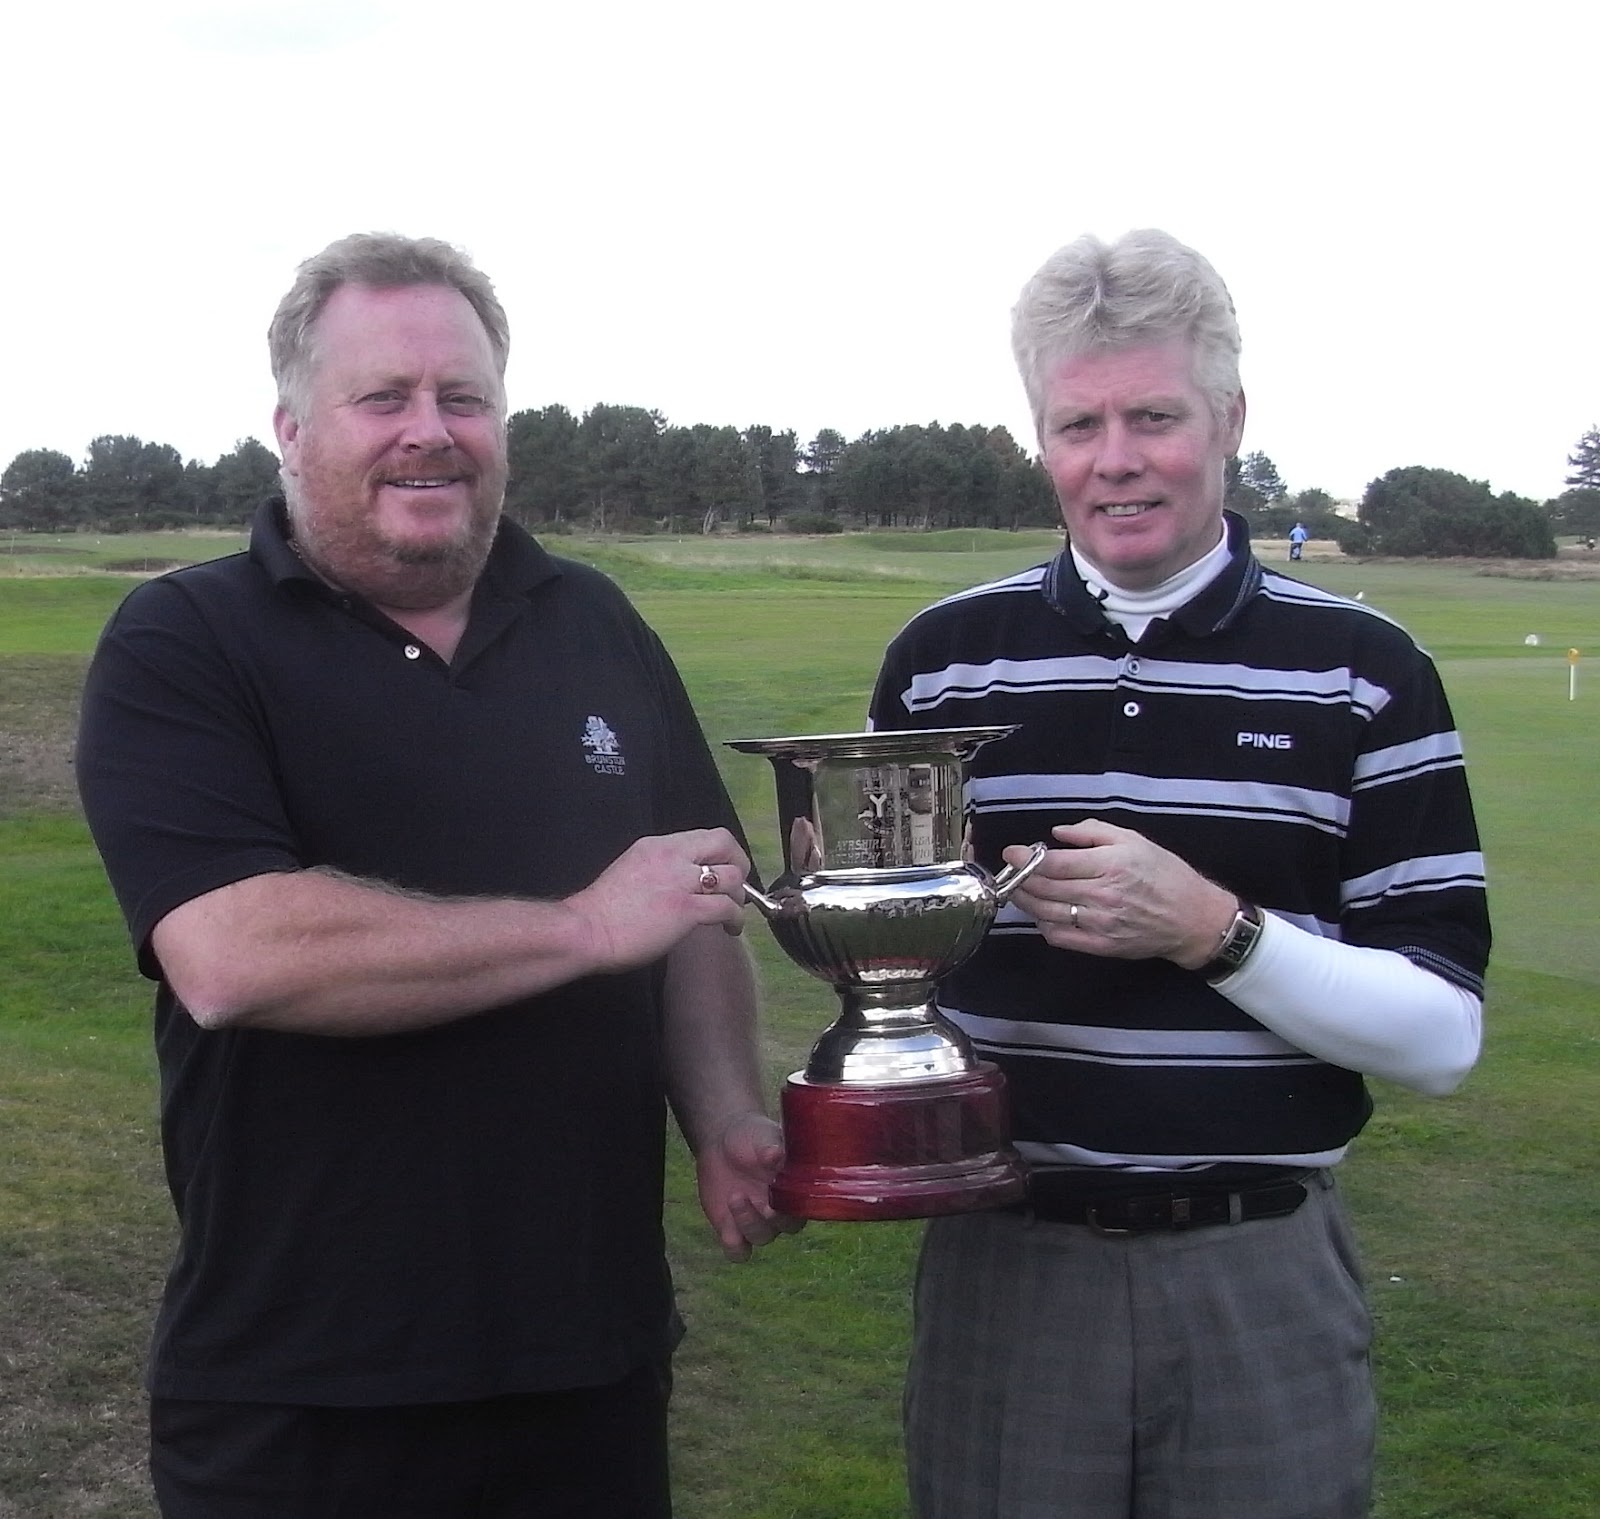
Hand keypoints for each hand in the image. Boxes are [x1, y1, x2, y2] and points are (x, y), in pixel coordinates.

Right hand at [567, 828, 749, 972]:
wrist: (586, 929)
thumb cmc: (603, 909)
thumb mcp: (632, 869)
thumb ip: (661, 869)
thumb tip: (684, 882)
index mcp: (657, 846)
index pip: (704, 835)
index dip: (723, 852)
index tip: (724, 869)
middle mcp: (672, 856)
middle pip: (724, 843)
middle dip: (740, 863)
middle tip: (738, 885)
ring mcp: (680, 881)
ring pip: (731, 876)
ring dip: (739, 896)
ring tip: (734, 912)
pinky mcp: (686, 909)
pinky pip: (726, 907)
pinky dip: (735, 919)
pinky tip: (730, 929)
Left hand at [695, 1111, 804, 1261]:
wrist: (722, 1141)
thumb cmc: (752, 1136)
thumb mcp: (762, 1136)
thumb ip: (770, 1147)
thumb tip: (776, 1155)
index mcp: (795, 1188)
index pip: (805, 1206)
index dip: (797, 1207)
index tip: (785, 1195)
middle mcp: (780, 1210)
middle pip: (786, 1226)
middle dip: (776, 1219)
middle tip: (766, 1206)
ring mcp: (757, 1222)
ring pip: (761, 1237)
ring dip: (748, 1222)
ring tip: (735, 1196)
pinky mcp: (732, 1229)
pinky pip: (738, 1252)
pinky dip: (734, 1246)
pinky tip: (727, 1229)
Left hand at [1002, 820, 1236, 967]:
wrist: (1193, 918)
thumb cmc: (1165, 874)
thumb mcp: (1133, 840)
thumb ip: (1092, 832)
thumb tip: (1056, 833)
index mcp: (1109, 865)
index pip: (1053, 863)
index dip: (1025, 858)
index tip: (1011, 852)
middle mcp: (1101, 895)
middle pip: (1044, 888)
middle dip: (1019, 878)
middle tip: (1010, 870)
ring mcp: (1099, 923)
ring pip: (1046, 913)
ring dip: (1025, 901)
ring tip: (1018, 889)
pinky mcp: (1101, 946)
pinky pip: (1060, 937)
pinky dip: (1043, 925)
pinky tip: (1042, 914)